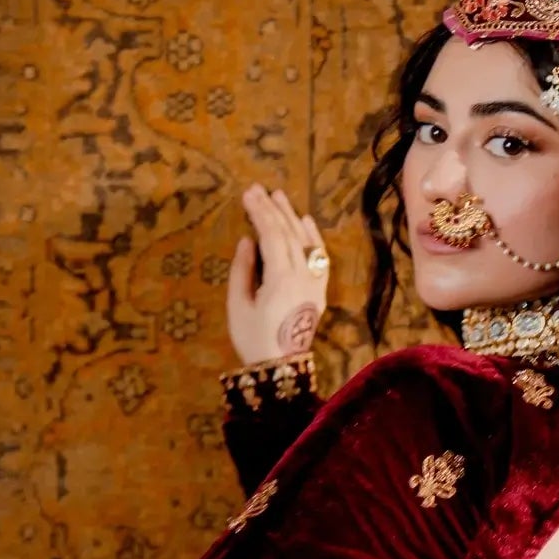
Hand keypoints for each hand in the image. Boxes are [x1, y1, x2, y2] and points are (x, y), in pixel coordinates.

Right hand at [227, 184, 329, 367]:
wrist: (280, 368)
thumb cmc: (252, 339)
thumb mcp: (238, 305)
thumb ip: (243, 269)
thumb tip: (248, 240)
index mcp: (281, 280)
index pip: (272, 236)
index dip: (260, 213)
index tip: (248, 194)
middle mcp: (303, 278)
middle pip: (289, 235)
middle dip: (273, 210)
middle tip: (259, 189)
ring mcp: (314, 284)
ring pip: (305, 243)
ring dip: (292, 218)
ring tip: (279, 197)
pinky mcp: (319, 292)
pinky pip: (320, 259)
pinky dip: (313, 238)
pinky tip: (305, 221)